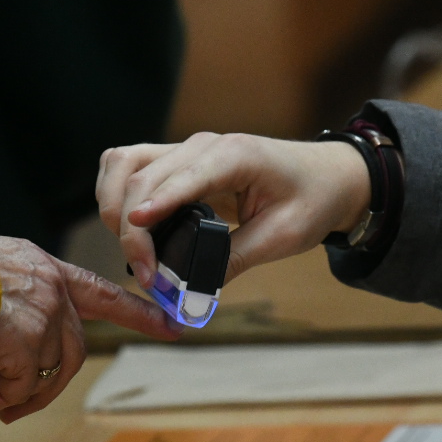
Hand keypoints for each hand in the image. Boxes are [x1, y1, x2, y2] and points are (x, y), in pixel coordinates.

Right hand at [0, 236, 182, 422]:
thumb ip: (7, 304)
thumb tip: (4, 358)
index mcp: (41, 267)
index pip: (101, 291)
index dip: (138, 313)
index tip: (172, 327)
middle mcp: (50, 288)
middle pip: (73, 351)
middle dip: (42, 388)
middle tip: (6, 410)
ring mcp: (43, 315)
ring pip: (45, 376)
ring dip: (7, 395)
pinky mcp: (26, 343)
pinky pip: (16, 389)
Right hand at [96, 133, 371, 289]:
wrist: (328, 177)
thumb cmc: (311, 201)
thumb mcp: (282, 238)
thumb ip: (235, 262)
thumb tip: (192, 296)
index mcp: (234, 156)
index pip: (178, 180)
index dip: (151, 214)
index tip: (138, 251)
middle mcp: (203, 145)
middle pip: (141, 177)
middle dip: (131, 229)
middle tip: (146, 276)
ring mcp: (187, 148)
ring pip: (124, 163)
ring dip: (113, 204)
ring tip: (131, 249)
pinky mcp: (178, 160)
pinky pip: (130, 164)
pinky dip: (116, 191)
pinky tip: (125, 224)